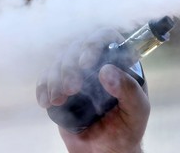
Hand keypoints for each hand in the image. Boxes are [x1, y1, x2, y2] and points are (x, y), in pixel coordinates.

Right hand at [36, 28, 149, 152]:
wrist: (106, 150)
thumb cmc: (127, 129)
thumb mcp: (137, 110)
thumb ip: (129, 90)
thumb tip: (106, 71)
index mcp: (119, 63)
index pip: (106, 37)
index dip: (94, 43)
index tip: (85, 63)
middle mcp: (97, 64)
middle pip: (77, 47)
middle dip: (70, 65)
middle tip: (72, 88)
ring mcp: (78, 75)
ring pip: (60, 61)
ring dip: (55, 77)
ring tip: (58, 99)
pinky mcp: (62, 88)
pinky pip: (47, 78)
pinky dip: (43, 86)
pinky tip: (45, 101)